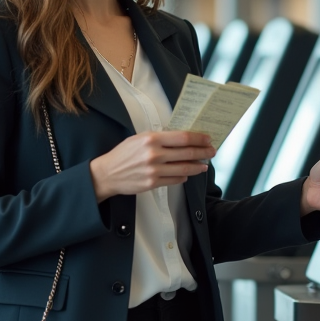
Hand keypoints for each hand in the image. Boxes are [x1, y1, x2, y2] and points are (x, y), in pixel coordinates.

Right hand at [90, 131, 214, 201]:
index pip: (182, 137)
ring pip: (184, 168)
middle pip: (187, 153)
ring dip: (197, 167)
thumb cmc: (123, 155)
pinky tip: (187, 174)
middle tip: (212, 151)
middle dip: (203, 152)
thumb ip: (159, 138)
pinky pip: (175, 180)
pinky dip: (184, 176)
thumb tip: (181, 139)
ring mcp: (154, 170)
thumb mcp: (139, 139)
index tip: (207, 139)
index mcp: (151, 139)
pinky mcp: (153, 183)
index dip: (198, 138)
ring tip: (204, 165)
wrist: (107, 174)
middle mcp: (154, 154)